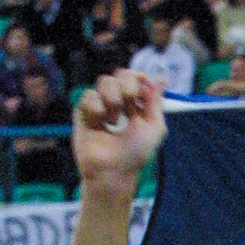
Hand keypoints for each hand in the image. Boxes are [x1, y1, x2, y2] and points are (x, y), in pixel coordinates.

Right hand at [72, 69, 165, 195]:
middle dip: (128, 87)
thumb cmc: (135, 154)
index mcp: (136, 105)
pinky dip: (97, 110)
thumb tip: (161, 80)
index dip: (139, 78)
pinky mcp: (83, 111)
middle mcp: (118, 102)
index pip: (136, 78)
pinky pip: (89, 95)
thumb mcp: (155, 128)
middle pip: (121, 74)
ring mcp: (101, 105)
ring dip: (113, 100)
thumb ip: (157, 102)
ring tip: (114, 122)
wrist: (113, 170)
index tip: (143, 88)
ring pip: (105, 81)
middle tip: (130, 105)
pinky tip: (99, 124)